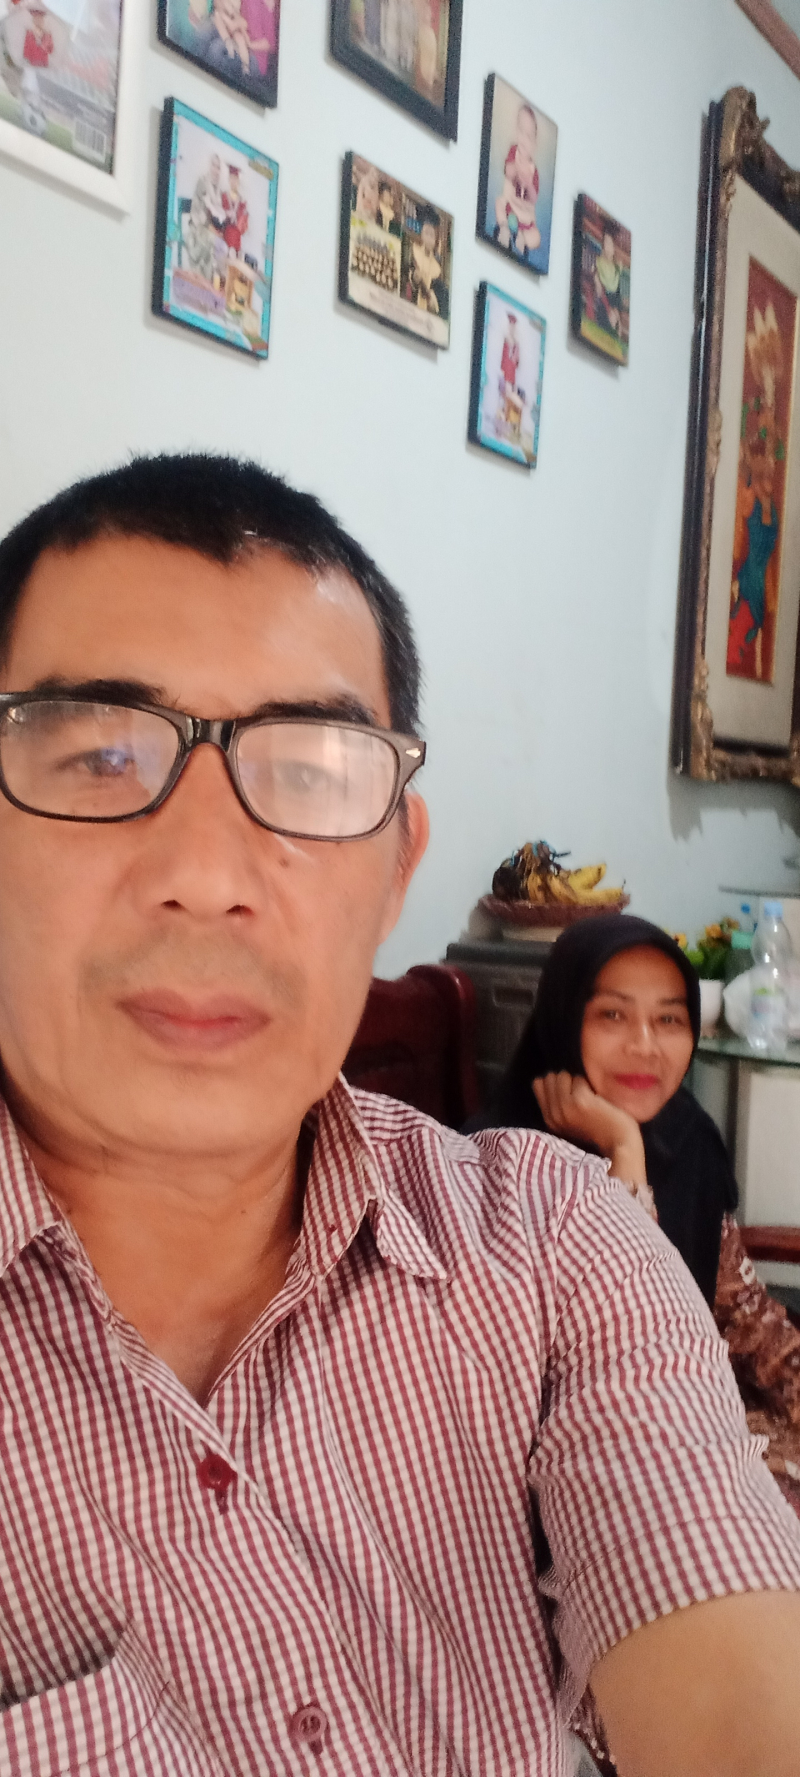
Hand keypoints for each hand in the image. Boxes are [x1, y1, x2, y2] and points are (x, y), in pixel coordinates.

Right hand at [533, 1073, 651, 1212]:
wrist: (619, 1142)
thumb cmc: (600, 1128)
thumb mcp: (571, 1119)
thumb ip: (558, 1103)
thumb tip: (550, 1078)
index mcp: (549, 1119)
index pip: (538, 1083)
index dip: (555, 1084)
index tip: (569, 1094)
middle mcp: (553, 1114)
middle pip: (549, 1077)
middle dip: (565, 1081)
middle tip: (580, 1096)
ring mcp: (565, 1107)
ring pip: (561, 1075)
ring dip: (576, 1081)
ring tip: (589, 1097)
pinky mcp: (579, 1100)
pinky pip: (578, 1078)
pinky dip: (588, 1083)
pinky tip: (597, 1099)